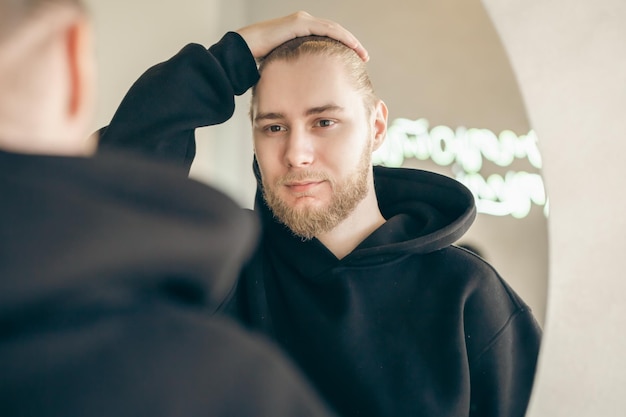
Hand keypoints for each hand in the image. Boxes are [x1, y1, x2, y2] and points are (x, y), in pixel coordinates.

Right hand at [236, 11, 368, 61]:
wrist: (241, 52)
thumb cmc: (258, 62)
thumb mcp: (284, 67)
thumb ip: (296, 70)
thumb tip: (303, 88)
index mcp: (299, 31)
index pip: (327, 38)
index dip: (343, 48)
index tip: (355, 61)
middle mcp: (302, 22)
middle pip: (334, 33)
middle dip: (351, 44)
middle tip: (364, 57)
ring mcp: (301, 21)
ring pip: (334, 30)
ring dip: (351, 41)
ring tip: (363, 54)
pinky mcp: (299, 23)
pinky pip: (327, 30)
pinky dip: (342, 38)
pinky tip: (353, 48)